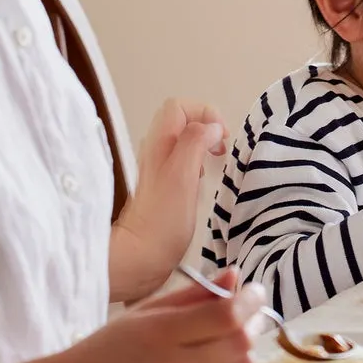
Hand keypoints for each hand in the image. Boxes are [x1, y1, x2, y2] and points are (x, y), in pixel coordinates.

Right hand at [63, 269, 263, 362]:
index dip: (250, 300)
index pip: (226, 316)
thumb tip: (235, 277)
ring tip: (230, 341)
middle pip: (240, 343)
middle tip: (247, 314)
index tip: (254, 292)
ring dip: (244, 351)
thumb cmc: (110, 348)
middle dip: (252, 323)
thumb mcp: (146, 312)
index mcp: (162, 334)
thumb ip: (194, 295)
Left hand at [110, 99, 227, 300]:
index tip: (221, 136)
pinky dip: (196, 163)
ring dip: (202, 145)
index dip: (205, 113)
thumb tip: (210, 127)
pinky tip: (201, 180)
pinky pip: (181, 161)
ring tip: (214, 160)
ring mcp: (157, 168)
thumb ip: (195, 142)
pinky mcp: (162, 186)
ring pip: (182, 140)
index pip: (180, 106)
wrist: (141, 256)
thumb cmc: (162, 222)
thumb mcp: (184, 175)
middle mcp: (155, 151)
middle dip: (205, 126)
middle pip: (181, 119)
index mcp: (159, 143)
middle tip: (220, 146)